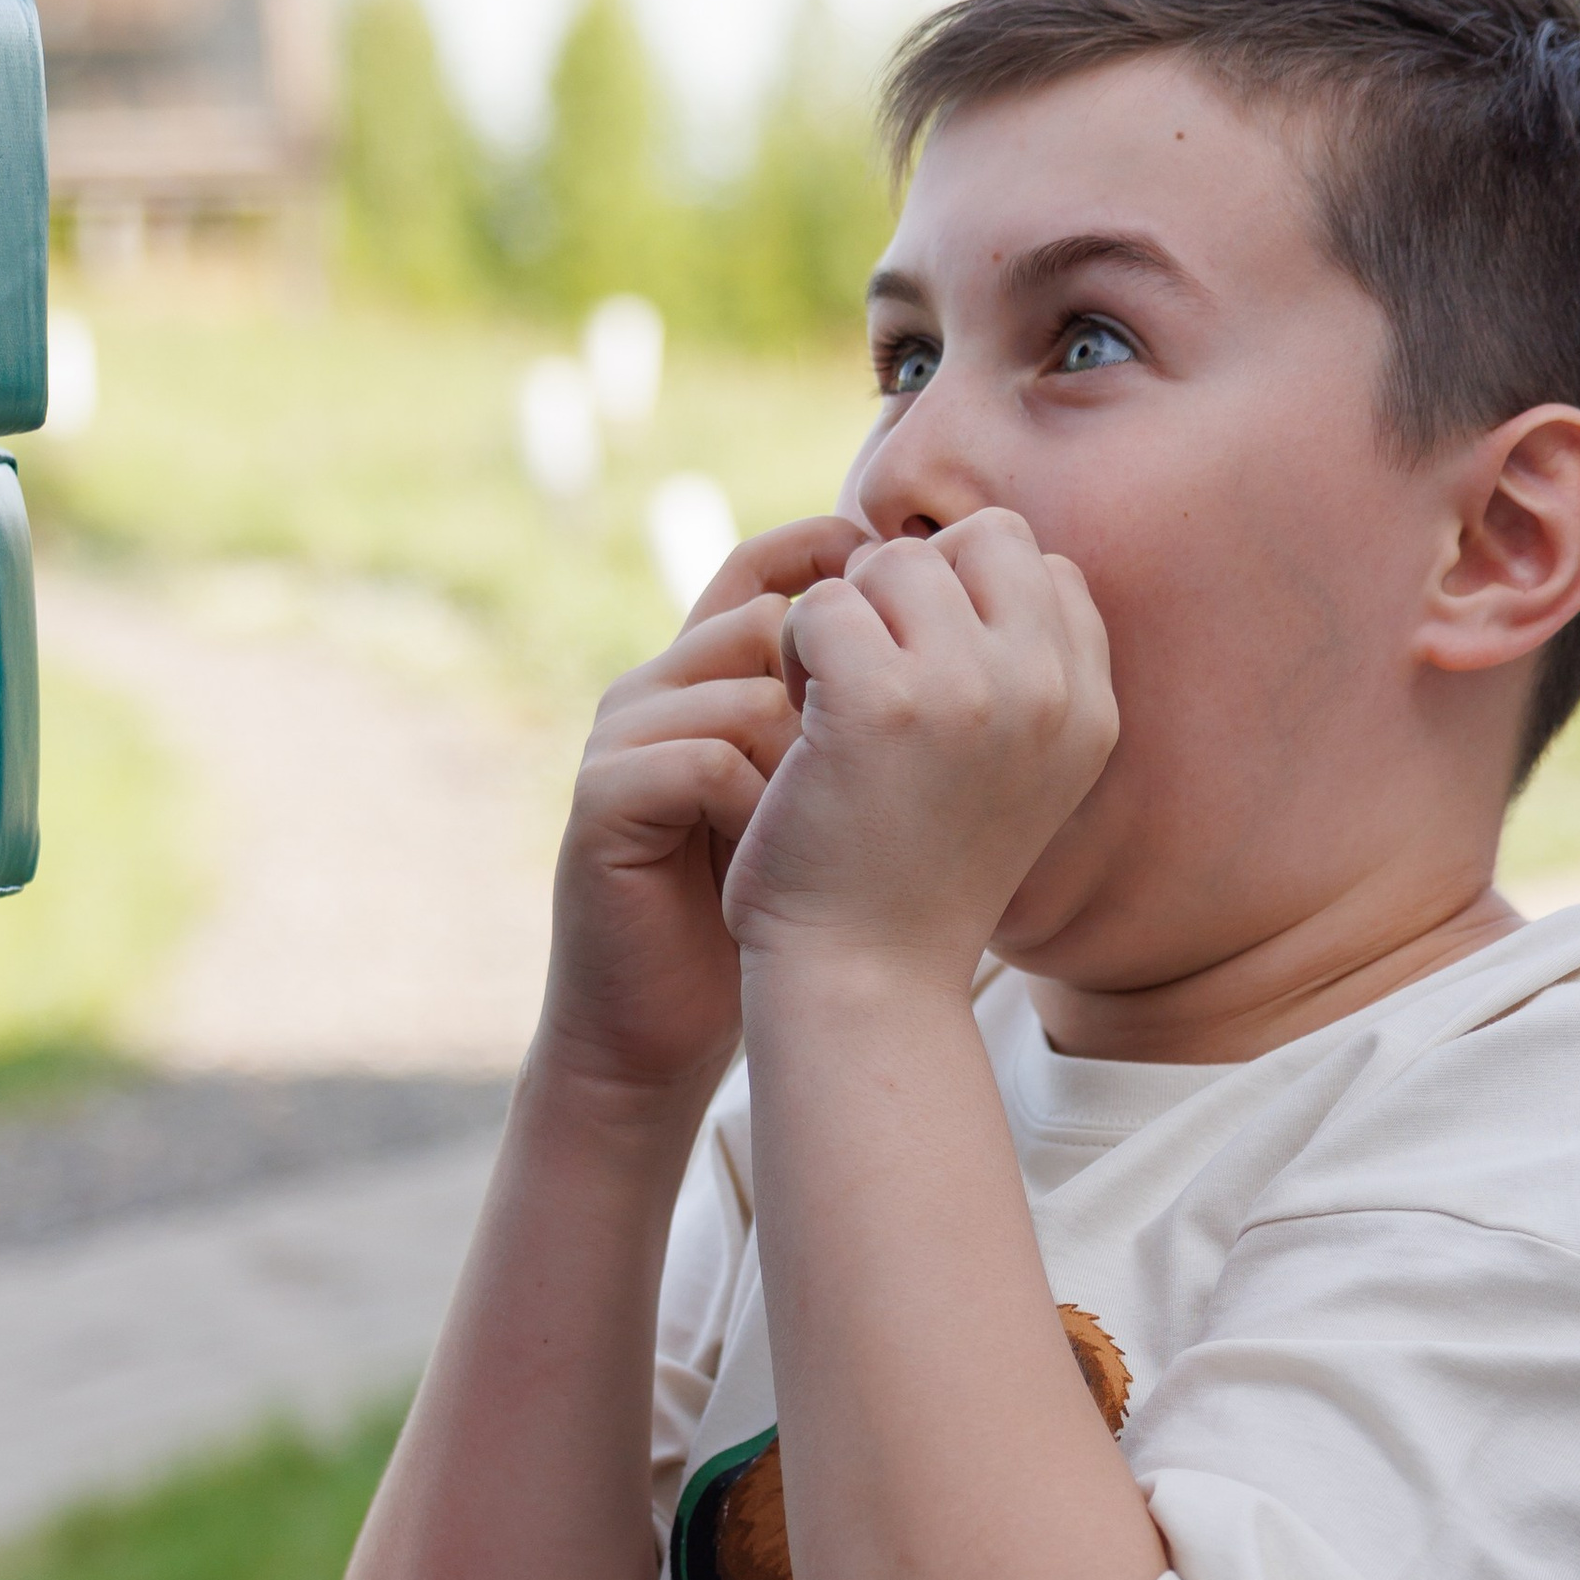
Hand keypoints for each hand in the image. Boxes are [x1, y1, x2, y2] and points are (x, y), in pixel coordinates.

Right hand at [536, 516, 864, 1097]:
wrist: (666, 1020)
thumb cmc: (765, 911)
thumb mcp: (832, 798)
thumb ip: (867, 721)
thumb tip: (978, 647)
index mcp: (707, 680)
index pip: (763, 573)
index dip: (831, 559)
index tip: (910, 595)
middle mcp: (656, 689)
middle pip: (765, 625)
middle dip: (840, 700)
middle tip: (865, 781)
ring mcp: (621, 736)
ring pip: (745, 692)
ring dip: (804, 765)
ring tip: (818, 830)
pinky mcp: (601, 794)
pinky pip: (707, 759)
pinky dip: (757, 809)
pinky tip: (775, 856)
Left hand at [721, 510, 1116, 986]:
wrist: (866, 979)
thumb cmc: (916, 878)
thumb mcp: (1012, 773)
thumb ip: (1019, 673)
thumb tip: (971, 557)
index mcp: (1090, 708)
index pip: (1042, 566)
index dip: (967, 601)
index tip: (928, 680)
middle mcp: (1048, 690)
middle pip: (975, 543)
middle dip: (909, 593)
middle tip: (872, 681)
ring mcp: (970, 690)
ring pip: (893, 563)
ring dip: (846, 618)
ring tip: (834, 704)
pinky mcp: (882, 700)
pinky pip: (824, 603)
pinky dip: (795, 648)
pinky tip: (801, 720)